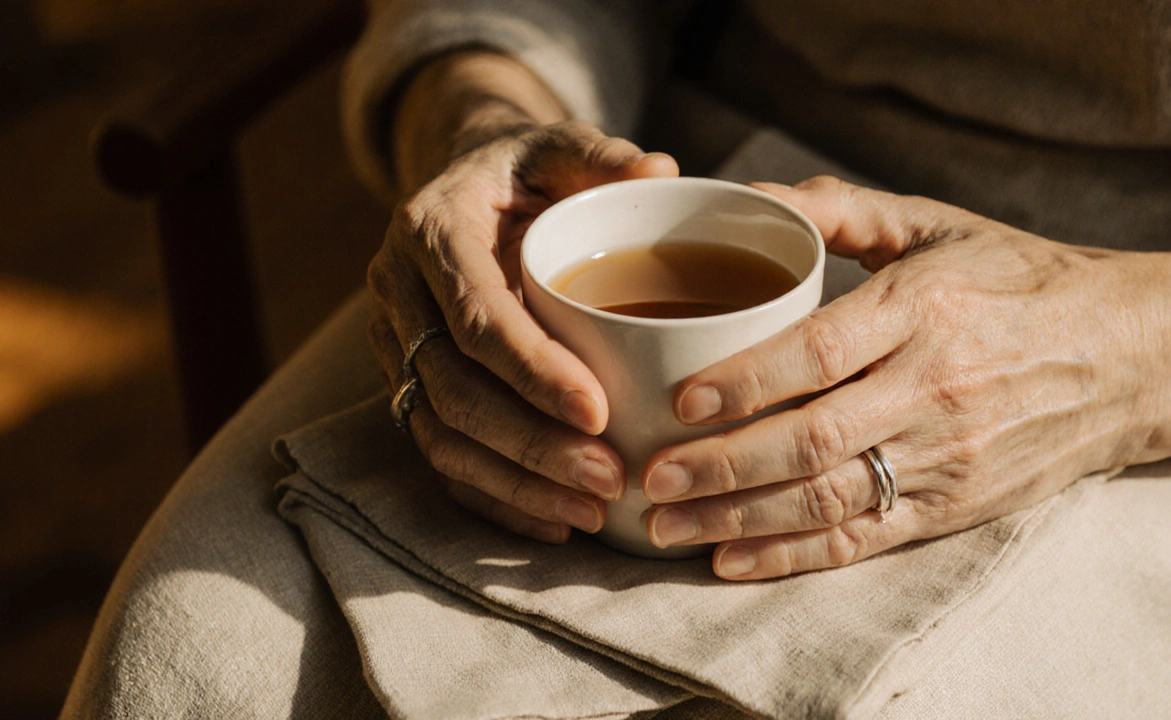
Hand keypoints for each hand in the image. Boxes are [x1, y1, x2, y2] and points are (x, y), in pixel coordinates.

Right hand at [368, 120, 677, 542]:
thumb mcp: (561, 149)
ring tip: (592, 512)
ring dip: (515, 483)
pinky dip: (493, 499)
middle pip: (452, 389)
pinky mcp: (405, 387)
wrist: (468, 191)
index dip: (531, 370)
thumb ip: (602, 158)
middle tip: (609, 478)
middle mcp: (397, 293)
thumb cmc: (528, 173)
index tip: (599, 410)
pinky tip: (555, 523)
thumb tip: (662, 170)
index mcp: (431, 231)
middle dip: (531, 444)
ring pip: (439, 434)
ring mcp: (394, 347)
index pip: (475, 316)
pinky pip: (438, 457)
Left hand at [641, 176, 1170, 579]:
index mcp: (924, 309)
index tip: (679, 399)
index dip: (745, 382)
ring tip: (666, 526)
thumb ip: (842, 210)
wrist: (1130, 356)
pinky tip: (732, 561)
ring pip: (828, 499)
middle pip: (811, 440)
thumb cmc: (1019, 279)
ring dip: (739, 520)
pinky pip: (866, 538)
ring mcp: (948, 457)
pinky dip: (795, 557)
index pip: (819, 353)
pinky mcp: (957, 506)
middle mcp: (935, 389)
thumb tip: (748, 195)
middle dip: (720, 466)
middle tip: (649, 477)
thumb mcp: (939, 225)